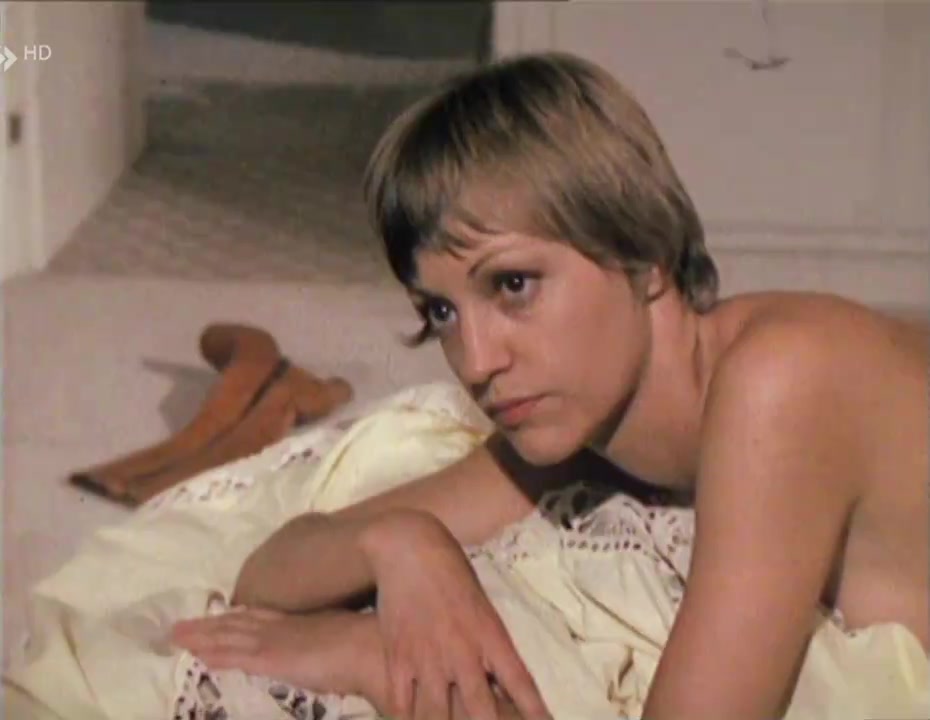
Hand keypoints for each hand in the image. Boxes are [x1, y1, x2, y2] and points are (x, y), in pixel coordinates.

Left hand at [170, 607, 388, 702]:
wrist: (374, 648)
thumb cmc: (371, 645)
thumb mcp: (350, 638)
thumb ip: (337, 639)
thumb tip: (341, 643)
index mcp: (305, 622)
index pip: (264, 617)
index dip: (240, 616)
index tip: (223, 612)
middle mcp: (285, 626)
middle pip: (240, 622)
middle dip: (211, 624)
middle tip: (183, 625)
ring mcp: (276, 640)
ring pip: (230, 636)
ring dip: (202, 636)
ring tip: (176, 635)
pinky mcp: (271, 657)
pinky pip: (235, 655)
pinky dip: (215, 653)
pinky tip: (196, 654)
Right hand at [359, 510, 550, 719]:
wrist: (410, 549)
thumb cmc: (452, 572)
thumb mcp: (482, 606)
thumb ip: (490, 644)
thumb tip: (500, 680)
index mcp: (490, 635)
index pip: (519, 682)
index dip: (534, 710)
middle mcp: (462, 651)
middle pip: (480, 709)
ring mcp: (428, 657)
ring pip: (437, 714)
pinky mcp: (398, 657)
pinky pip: (401, 703)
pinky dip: (407, 717)